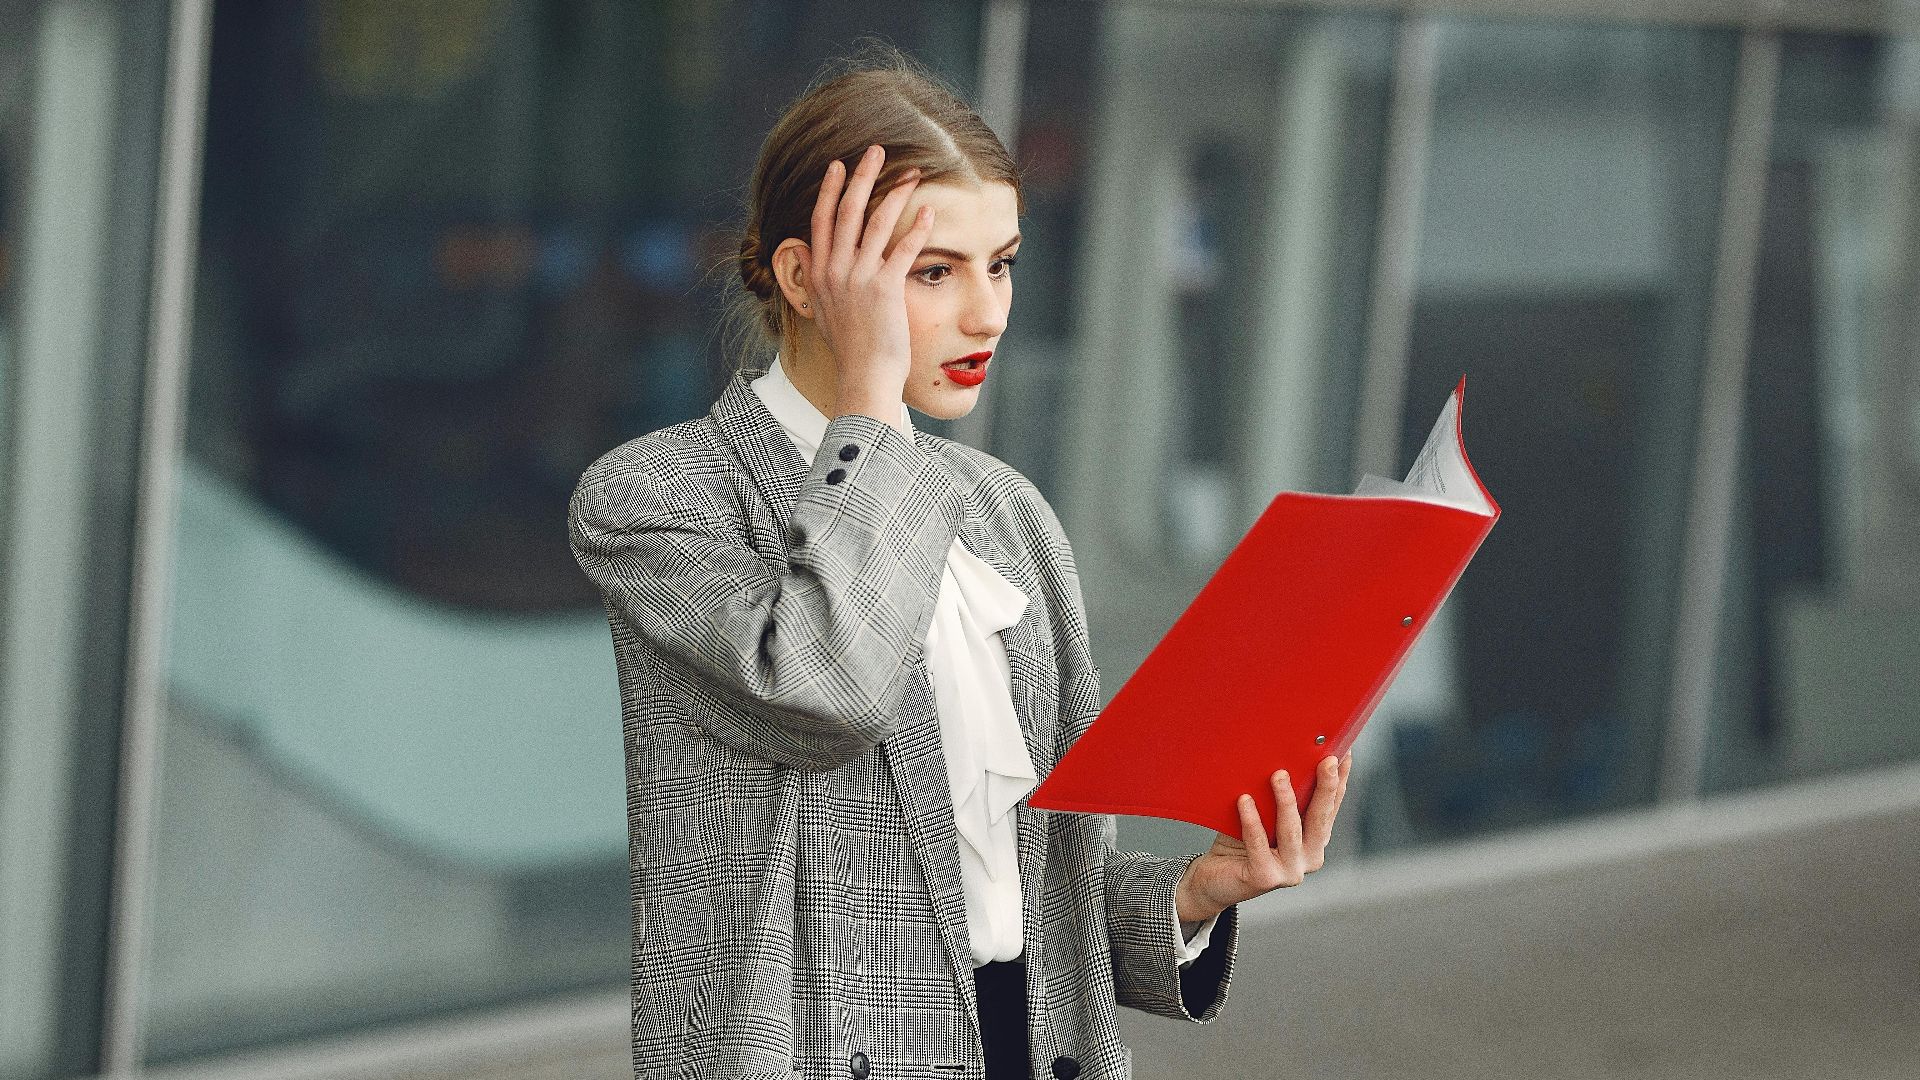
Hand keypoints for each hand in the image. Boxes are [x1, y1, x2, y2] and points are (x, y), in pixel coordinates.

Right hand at [794, 143, 935, 418]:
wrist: (863, 377)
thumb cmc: (850, 349)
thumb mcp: (822, 310)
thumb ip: (814, 278)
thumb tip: (802, 252)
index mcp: (819, 274)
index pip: (821, 220)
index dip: (831, 190)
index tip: (839, 165)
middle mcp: (835, 271)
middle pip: (847, 211)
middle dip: (862, 176)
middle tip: (876, 150)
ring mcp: (858, 279)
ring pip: (876, 222)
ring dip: (895, 192)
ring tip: (911, 171)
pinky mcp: (884, 289)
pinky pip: (902, 249)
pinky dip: (917, 228)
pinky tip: (930, 211)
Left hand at [1174, 752, 1352, 923]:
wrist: (1214, 879)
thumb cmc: (1240, 840)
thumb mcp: (1264, 815)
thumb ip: (1277, 796)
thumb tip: (1282, 755)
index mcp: (1314, 841)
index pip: (1331, 807)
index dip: (1340, 781)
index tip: (1344, 753)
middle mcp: (1309, 858)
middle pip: (1319, 818)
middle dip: (1325, 787)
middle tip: (1326, 760)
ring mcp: (1290, 872)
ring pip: (1290, 831)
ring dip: (1285, 801)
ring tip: (1278, 774)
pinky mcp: (1265, 878)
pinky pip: (1258, 844)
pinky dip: (1252, 821)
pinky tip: (1244, 800)